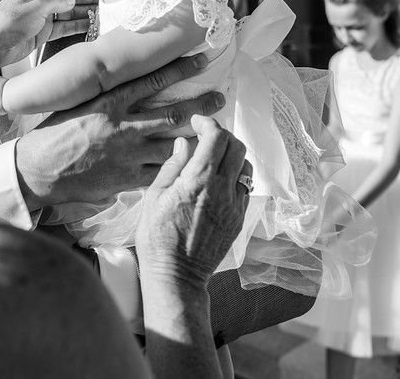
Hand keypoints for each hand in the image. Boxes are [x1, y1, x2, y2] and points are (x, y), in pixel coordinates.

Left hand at [0, 0, 105, 72]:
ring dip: (86, 11)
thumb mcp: (35, 6)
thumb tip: (72, 0)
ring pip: (70, 11)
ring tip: (103, 12)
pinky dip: (77, 26)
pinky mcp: (43, 31)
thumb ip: (57, 1)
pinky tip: (90, 25)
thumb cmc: (6, 21)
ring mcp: (43, 16)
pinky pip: (65, 26)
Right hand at [15, 54, 226, 209]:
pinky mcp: (128, 178)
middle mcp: (124, 125)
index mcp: (111, 102)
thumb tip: (119, 78)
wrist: (39, 169)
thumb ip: (102, 94)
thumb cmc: (54, 134)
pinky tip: (193, 165)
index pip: (153, 81)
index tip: (201, 60)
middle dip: (200, 105)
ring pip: (173, 144)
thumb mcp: (78, 104)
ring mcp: (128, 153)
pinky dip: (178, 167)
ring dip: (197, 138)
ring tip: (216, 134)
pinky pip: (161, 172)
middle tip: (219, 98)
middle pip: (172, 113)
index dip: (180, 69)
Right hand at [136, 117, 250, 284]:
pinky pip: (245, 187)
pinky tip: (218, 182)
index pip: (216, 137)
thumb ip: (172, 166)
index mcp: (198, 181)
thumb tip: (184, 144)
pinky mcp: (239, 219)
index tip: (196, 123)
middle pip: (236, 146)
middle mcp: (222, 190)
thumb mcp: (153, 197)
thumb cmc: (157, 238)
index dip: (207, 123)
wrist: (176, 276)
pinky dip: (235, 175)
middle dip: (222, 135)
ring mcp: (234, 205)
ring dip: (231, 155)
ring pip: (245, 165)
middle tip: (205, 137)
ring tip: (213, 158)